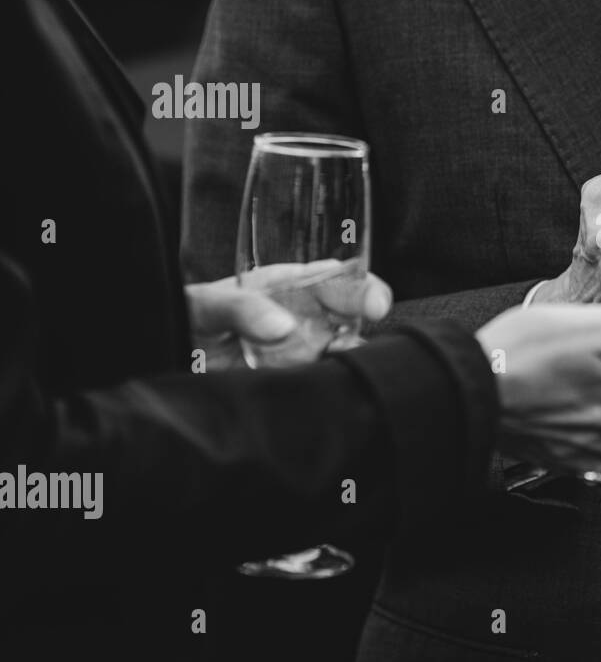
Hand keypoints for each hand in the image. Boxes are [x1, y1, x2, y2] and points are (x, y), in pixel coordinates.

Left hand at [187, 264, 392, 370]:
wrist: (164, 369)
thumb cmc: (185, 322)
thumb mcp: (202, 306)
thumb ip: (239, 308)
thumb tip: (283, 326)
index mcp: (284, 288)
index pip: (333, 278)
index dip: (360, 285)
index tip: (374, 302)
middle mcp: (301, 318)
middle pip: (349, 312)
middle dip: (366, 313)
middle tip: (371, 322)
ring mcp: (300, 353)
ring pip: (343, 350)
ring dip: (350, 353)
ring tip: (340, 355)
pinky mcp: (293, 382)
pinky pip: (322, 382)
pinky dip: (332, 383)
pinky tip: (328, 382)